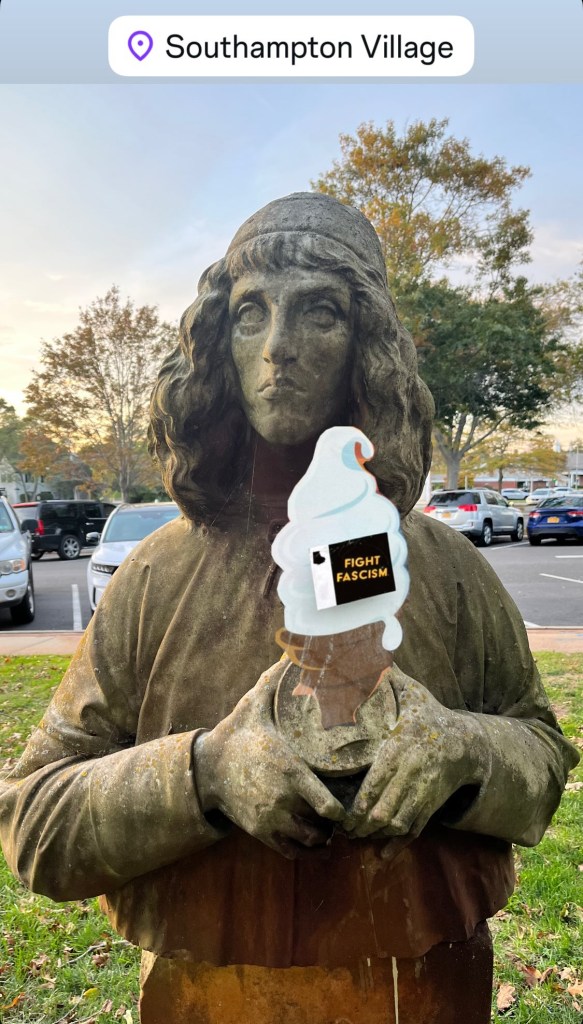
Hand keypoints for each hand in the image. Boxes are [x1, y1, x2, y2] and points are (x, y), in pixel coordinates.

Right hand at [194, 666, 344, 858]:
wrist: (207, 766)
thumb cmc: (240, 734)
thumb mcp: (256, 704)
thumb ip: (276, 679)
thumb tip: (291, 650)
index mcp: (289, 770)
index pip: (329, 806)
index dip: (344, 809)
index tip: (350, 800)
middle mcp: (281, 800)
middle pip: (324, 829)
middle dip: (337, 824)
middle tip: (347, 813)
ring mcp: (269, 819)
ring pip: (309, 843)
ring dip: (323, 837)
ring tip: (330, 825)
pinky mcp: (259, 832)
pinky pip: (290, 852)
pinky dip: (304, 849)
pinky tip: (312, 836)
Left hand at [344, 666, 488, 841]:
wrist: (465, 741)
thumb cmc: (429, 715)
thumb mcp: (410, 694)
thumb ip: (385, 677)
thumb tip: (360, 650)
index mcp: (402, 747)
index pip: (377, 781)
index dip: (358, 803)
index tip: (341, 814)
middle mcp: (413, 772)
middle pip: (385, 808)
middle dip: (361, 826)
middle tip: (341, 833)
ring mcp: (424, 790)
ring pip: (398, 822)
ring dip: (375, 836)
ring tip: (355, 840)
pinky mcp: (432, 804)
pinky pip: (416, 829)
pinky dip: (398, 845)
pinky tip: (382, 856)